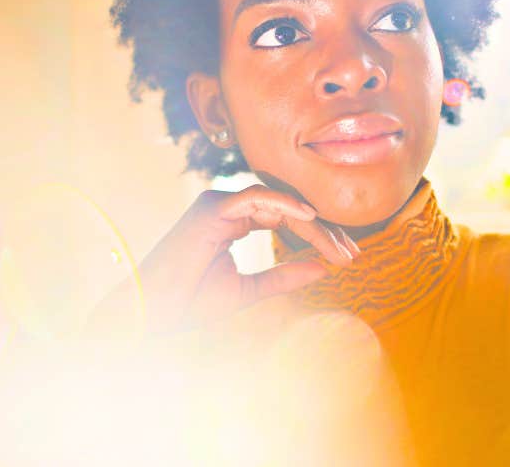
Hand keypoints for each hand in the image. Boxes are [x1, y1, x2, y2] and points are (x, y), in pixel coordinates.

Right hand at [100, 185, 359, 333]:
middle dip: (324, 230)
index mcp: (235, 220)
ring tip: (339, 246)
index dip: (320, 236)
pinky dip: (285, 204)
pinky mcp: (212, 207)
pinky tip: (311, 219)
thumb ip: (284, 275)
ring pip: (279, 202)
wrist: (157, 311)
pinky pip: (257, 197)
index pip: (287, 218)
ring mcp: (219, 203)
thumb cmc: (193, 301)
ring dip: (313, 223)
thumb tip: (325, 269)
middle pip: (288, 208)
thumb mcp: (250, 289)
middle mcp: (228, 206)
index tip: (348, 257)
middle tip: (353, 252)